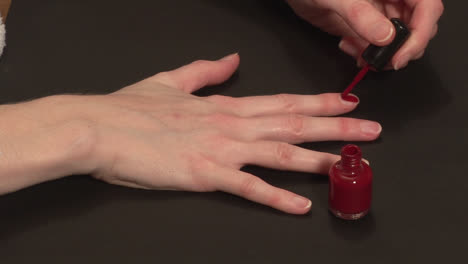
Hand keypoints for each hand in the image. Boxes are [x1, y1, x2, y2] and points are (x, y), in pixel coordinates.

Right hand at [0, 54, 381, 213]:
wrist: (98, 126)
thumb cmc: (131, 108)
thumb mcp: (172, 81)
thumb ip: (206, 71)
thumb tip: (231, 60)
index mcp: (224, 105)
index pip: (283, 100)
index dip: (319, 101)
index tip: (346, 101)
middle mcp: (230, 124)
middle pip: (294, 123)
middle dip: (336, 126)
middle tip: (370, 129)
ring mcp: (220, 149)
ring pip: (280, 151)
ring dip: (319, 157)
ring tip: (352, 162)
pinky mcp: (204, 174)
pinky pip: (247, 187)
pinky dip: (276, 197)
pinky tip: (300, 205)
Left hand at [286, 0, 443, 69]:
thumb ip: (361, 15)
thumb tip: (385, 36)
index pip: (427, 7)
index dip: (420, 32)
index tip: (402, 54)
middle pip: (417, 26)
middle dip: (404, 48)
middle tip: (385, 61)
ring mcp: (377, 13)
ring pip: (397, 39)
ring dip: (383, 54)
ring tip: (360, 55)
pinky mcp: (363, 26)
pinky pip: (375, 45)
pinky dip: (366, 54)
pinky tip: (350, 49)